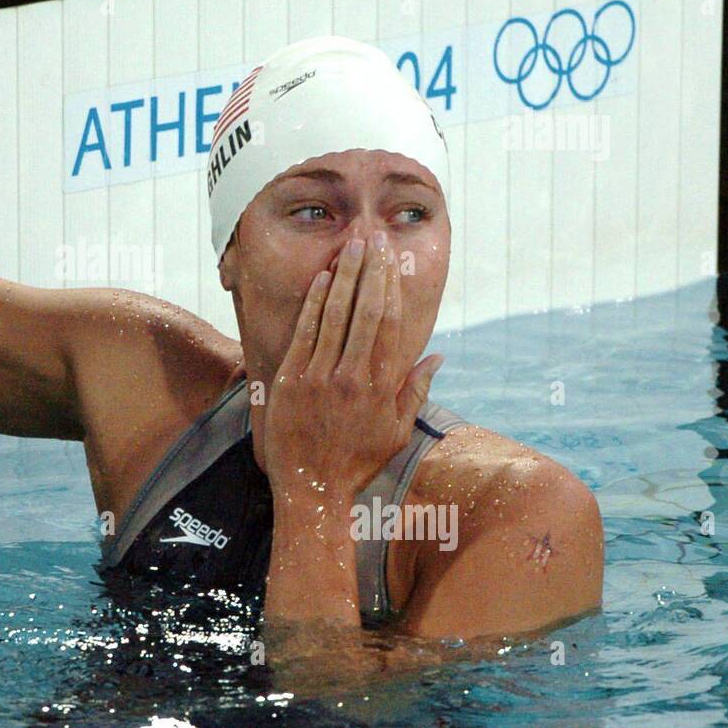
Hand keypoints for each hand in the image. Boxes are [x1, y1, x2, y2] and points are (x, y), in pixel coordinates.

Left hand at [262, 232, 443, 517]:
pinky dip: (315, 304)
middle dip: (370, 271)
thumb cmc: (356, 463)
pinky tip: (323, 279)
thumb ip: (416, 391)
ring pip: (335, 315)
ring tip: (351, 246)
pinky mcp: (291, 380)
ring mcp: (319, 376)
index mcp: (380, 387)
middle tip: (373, 238)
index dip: (392, 287)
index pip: (389, 325)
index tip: (393, 260)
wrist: (312, 489)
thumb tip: (437, 355)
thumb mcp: (397, 432)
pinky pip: (305, 333)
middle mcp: (351, 376)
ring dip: (345, 277)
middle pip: (365, 311)